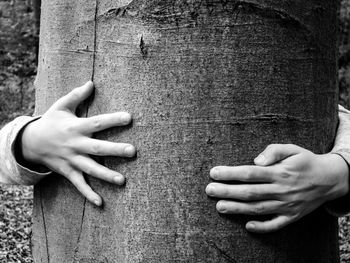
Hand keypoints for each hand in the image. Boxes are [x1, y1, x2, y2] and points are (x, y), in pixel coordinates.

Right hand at [21, 81, 135, 205]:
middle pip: (97, 148)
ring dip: (106, 175)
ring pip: (90, 169)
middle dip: (115, 150)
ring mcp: (71, 160)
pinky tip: (100, 203)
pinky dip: (88, 194)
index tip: (129, 118)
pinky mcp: (68, 172)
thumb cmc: (50, 122)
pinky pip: (78, 184)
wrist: (30, 142)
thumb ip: (76, 95)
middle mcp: (75, 145)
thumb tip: (91, 82)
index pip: (97, 122)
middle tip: (133, 151)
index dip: (113, 120)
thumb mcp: (60, 106)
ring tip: (122, 180)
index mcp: (75, 127)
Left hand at [206, 144, 348, 232]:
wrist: (330, 179)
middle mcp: (282, 190)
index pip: (250, 173)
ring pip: (258, 209)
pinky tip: (247, 226)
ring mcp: (287, 205)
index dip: (230, 174)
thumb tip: (256, 160)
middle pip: (250, 192)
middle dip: (227, 191)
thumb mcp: (292, 149)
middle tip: (209, 190)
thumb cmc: (305, 161)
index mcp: (280, 172)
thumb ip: (273, 151)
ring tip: (219, 207)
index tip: (213, 173)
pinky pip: (276, 224)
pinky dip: (262, 227)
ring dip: (237, 209)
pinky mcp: (293, 216)